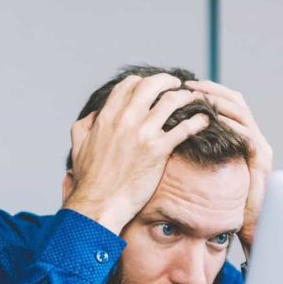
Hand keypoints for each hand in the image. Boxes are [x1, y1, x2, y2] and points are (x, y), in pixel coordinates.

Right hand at [65, 74, 208, 233]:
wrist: (100, 203)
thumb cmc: (90, 179)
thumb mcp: (78, 145)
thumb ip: (85, 125)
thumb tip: (95, 115)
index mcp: (107, 116)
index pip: (129, 85)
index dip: (143, 81)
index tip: (153, 86)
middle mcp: (126, 119)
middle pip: (152, 85)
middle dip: (167, 81)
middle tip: (177, 85)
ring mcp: (144, 133)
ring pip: (171, 101)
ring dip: (185, 96)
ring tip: (193, 99)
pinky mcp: (159, 150)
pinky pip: (184, 128)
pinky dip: (197, 121)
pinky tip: (204, 120)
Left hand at [186, 80, 272, 256]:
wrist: (250, 225)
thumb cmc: (225, 204)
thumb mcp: (208, 172)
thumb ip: (199, 154)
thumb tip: (170, 139)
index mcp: (241, 137)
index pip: (226, 104)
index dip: (208, 91)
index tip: (184, 87)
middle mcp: (254, 137)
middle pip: (235, 101)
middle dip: (212, 90)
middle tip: (189, 85)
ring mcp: (260, 147)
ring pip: (241, 112)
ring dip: (219, 102)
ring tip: (198, 97)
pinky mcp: (262, 159)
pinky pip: (246, 135)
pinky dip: (230, 124)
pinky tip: (212, 120)